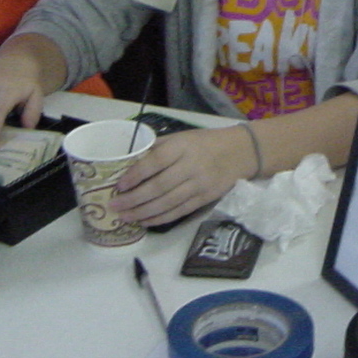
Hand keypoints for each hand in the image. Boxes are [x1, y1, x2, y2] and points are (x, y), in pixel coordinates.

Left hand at [110, 125, 257, 225]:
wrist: (242, 152)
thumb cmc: (206, 142)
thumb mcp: (183, 136)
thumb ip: (159, 147)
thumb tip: (129, 160)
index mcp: (183, 146)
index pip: (155, 162)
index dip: (135, 175)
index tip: (119, 185)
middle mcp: (191, 166)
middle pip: (159, 187)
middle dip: (134, 199)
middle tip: (114, 206)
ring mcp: (199, 185)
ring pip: (167, 203)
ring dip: (143, 213)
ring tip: (124, 217)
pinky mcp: (205, 199)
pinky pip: (179, 212)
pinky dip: (160, 219)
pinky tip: (145, 221)